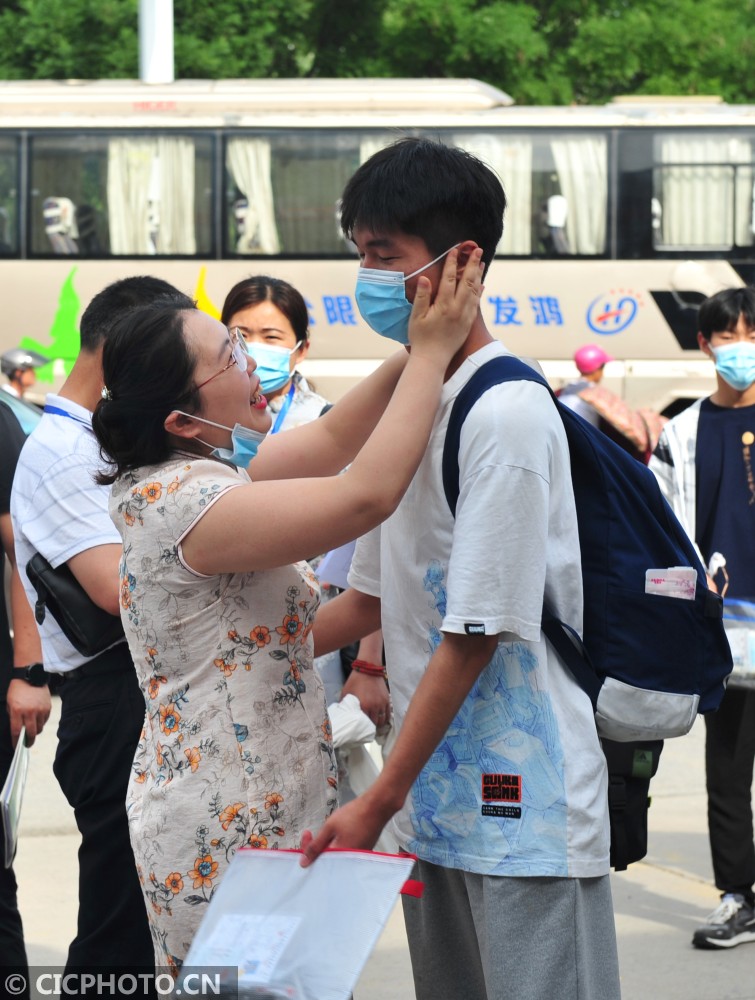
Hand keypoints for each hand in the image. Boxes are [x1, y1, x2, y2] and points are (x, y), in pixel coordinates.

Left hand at [6, 679, 51, 746]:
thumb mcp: (10, 703)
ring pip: (39, 728)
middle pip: (30, 733)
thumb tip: (18, 728)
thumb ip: (13, 716)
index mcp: (17, 711)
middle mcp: (29, 711)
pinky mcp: (48, 707)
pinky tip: (37, 721)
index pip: (16, 732)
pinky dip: (41, 723)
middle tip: (27, 744)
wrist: (30, 676)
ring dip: (36, 731)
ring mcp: (40, 709)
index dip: (16, 741)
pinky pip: (45, 720)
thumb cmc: (17, 689)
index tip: (16, 747)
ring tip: (32, 731)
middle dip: (28, 741)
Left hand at [300, 790, 393, 865]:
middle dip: (315, 848)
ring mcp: (355, 859)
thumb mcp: (330, 827)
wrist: (376, 808)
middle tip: (309, 833)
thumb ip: (316, 845)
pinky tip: (334, 835)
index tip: (306, 835)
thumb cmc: (353, 815)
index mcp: (338, 858)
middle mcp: (348, 863)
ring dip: (325, 847)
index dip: (307, 851)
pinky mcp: (361, 853)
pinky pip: (344, 854)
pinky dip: (337, 846)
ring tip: (322, 833)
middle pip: (325, 861)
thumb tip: (303, 863)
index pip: (317, 863)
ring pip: (335, 857)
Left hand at [341, 670, 390, 726]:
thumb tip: (340, 713)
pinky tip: (380, 720)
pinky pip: (388, 714)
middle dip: (369, 727)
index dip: (361, 727)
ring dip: (377, 724)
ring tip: (373, 725)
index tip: (358, 729)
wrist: (368, 669)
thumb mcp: (346, 692)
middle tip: (366, 728)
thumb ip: (343, 704)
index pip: (363, 723)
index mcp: (363, 705)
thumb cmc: (355, 680)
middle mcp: (374, 706)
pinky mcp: (387, 700)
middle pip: (373, 724)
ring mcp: (382, 703)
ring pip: (381, 721)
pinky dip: (384, 719)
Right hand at [407, 245, 483, 367]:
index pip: (449, 279)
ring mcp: (465, 316)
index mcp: (443, 306)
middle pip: (467, 282)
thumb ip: (421, 297)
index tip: (454, 250)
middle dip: (472, 264)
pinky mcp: (468, 324)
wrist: (432, 360)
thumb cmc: (420, 339)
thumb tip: (425, 278)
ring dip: (478, 276)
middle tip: (477, 250)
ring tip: (482, 262)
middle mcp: (457, 309)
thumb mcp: (416, 317)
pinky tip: (481, 285)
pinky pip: (476, 304)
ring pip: (474, 291)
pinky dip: (479, 293)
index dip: (452, 264)